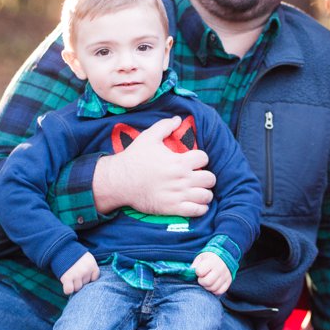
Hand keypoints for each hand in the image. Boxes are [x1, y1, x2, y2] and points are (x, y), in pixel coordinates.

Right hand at [59, 252, 99, 294]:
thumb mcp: (87, 258)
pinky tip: (66, 284)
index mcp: (92, 265)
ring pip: (78, 288)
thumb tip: (90, 281)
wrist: (61, 248)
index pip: (95, 278)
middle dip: (80, 280)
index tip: (84, 273)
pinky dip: (67, 289)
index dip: (89, 277)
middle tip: (75, 273)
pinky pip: (69, 290)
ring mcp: (77, 275)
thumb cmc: (74, 254)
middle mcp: (86, 271)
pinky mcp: (67, 278)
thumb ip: (89, 268)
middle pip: (86, 284)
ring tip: (70, 276)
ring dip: (73, 285)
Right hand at [92, 116, 215, 215]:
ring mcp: (178, 195)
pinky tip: (197, 204)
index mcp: (179, 161)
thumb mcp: (148, 137)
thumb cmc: (134, 158)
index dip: (201, 158)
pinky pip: (197, 211)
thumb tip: (178, 119)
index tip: (194, 161)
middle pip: (210, 178)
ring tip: (199, 191)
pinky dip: (201, 208)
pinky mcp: (172, 208)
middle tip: (199, 177)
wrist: (119, 181)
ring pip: (206, 195)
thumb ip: (165, 126)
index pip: (204, 158)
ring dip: (205, 193)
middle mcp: (182, 179)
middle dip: (206, 176)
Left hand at [192, 252, 231, 295]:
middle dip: (202, 282)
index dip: (198, 272)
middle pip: (207, 282)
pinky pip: (220, 291)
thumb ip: (194, 266)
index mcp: (211, 261)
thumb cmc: (209, 258)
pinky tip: (212, 285)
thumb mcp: (200, 258)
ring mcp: (225, 275)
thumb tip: (188, 275)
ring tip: (207, 281)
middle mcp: (219, 268)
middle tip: (202, 278)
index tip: (199, 271)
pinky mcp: (229, 281)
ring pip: (213, 288)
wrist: (224, 256)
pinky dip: (214, 290)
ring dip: (207, 287)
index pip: (200, 271)